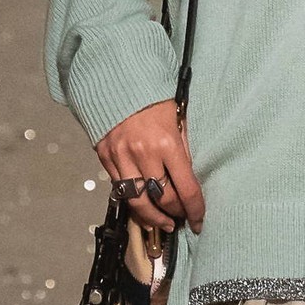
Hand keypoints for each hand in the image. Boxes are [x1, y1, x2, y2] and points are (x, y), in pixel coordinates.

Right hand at [96, 100, 204, 236]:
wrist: (118, 81)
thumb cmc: (153, 99)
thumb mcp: (178, 120)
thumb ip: (184, 150)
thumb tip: (190, 180)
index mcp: (167, 143)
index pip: (186, 189)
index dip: (195, 210)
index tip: (199, 220)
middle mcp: (142, 153)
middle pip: (162, 199)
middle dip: (175, 213)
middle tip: (182, 218)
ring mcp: (120, 156)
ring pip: (137, 202)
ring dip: (152, 218)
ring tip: (163, 224)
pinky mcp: (105, 157)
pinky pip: (120, 189)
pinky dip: (132, 202)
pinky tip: (142, 208)